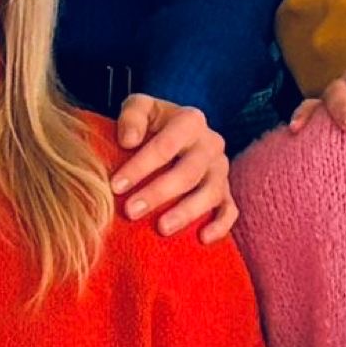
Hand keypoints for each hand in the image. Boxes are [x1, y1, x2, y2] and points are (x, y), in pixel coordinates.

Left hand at [111, 96, 234, 242]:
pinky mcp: (227, 191)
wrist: (176, 133)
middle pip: (188, 172)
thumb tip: (128, 140)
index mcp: (191, 121)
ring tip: (161, 228)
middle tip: (130, 211)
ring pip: (211, 193)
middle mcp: (211, 143)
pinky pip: (230, 210)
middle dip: (159, 193)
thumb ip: (132, 116)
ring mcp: (221, 169)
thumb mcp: (141, 108)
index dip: (140, 166)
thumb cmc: (153, 124)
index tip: (115, 186)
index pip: (166, 145)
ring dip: (186, 212)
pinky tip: (202, 238)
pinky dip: (219, 225)